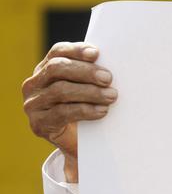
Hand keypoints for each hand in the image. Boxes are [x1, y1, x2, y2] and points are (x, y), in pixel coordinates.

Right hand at [22, 42, 116, 182]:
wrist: (78, 143)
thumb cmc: (85, 106)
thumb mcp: (85, 87)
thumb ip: (91, 74)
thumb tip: (115, 61)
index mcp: (45, 68)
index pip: (58, 52)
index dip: (76, 50)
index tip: (96, 54)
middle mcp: (34, 84)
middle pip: (57, 68)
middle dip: (86, 71)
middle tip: (108, 78)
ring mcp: (33, 104)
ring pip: (60, 90)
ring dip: (90, 92)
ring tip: (111, 95)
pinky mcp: (39, 124)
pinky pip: (62, 113)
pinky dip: (85, 110)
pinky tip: (102, 111)